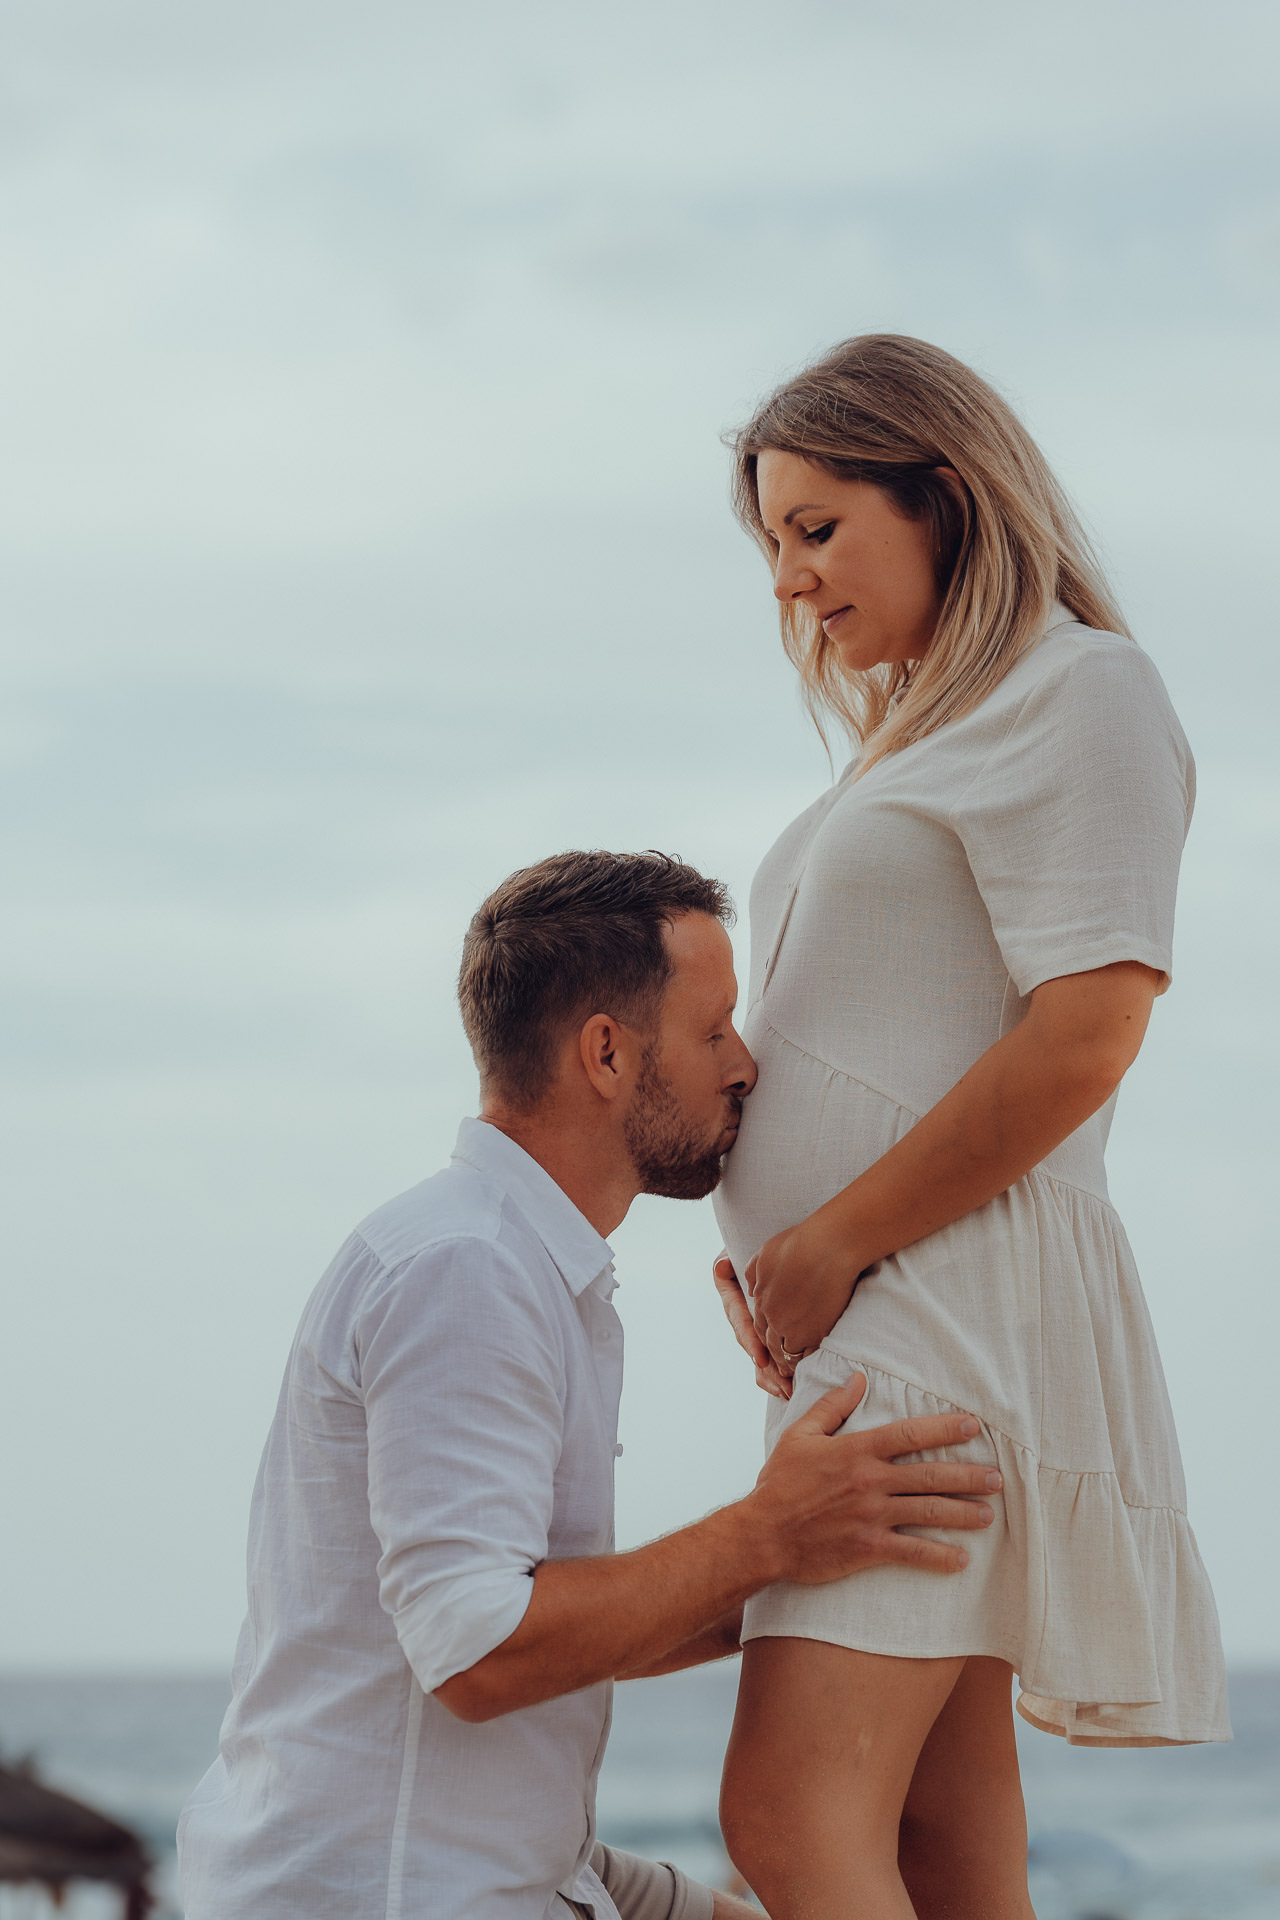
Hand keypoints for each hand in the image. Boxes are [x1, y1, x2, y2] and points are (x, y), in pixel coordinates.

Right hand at [712, 1253, 788, 1398]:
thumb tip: (721, 1268)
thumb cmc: (762, 1242)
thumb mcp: (743, 1249)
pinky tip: (788, 1387)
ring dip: (773, 1375)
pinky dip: (780, 1369)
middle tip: (783, 1383)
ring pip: (760, 1353)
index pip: (739, 1319)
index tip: (761, 1357)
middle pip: (750, 1343)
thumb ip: (731, 1261)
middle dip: (766, 1367)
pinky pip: (772, 1352)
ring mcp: (756, 1320)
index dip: (749, 1339)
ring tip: (788, 1390)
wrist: (790, 1244)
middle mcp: (741, 1310)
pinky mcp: (772, 1328)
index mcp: (732, 1292)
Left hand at [745, 1213, 861, 1369]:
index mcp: (761, 1299)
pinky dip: (806, 1362)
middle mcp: (773, 1317)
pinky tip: (810, 1366)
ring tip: (790, 1375)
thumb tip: (751, 1291)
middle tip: (778, 1370)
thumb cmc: (799, 1243)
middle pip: (769, 1343)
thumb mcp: (766, 1253)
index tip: (769, 1345)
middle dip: (772, 1357)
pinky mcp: (815, 1333)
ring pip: (786, 1354)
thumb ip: (755, 1274)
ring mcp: (793, 1327)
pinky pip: (806, 1356)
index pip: (758, 1325)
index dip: (763, 1337)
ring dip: (787, 1364)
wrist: (828, 1245)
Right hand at [751, 1372, 1001, 1581]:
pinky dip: (939, 1557)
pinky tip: (961, 1560)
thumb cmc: (779, 1483)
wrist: (762, 1535)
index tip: (973, 1427)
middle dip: (968, 1476)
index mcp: (856, 1450)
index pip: (909, 1434)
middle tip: (997, 1479)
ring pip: (928, 1512)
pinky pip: (911, 1552)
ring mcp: (871, 1516)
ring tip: (989, 1515)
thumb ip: (832, 1407)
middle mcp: (869, 1481)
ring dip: (963, 1514)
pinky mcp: (868, 1548)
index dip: (944, 1430)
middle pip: (930, 1475)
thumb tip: (858, 1378)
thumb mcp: (800, 1436)